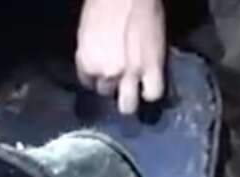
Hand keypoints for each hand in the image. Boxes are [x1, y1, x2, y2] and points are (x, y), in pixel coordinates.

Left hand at [76, 0, 166, 114]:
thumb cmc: (104, 2)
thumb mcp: (87, 29)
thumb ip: (92, 50)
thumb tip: (99, 59)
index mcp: (86, 60)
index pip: (87, 81)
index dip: (95, 77)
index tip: (101, 73)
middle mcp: (106, 71)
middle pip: (106, 92)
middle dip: (111, 86)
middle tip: (118, 78)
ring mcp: (130, 73)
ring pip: (128, 103)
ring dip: (129, 98)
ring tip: (133, 90)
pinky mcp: (153, 68)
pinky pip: (153, 93)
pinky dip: (151, 92)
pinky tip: (149, 86)